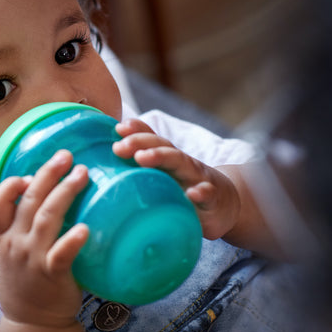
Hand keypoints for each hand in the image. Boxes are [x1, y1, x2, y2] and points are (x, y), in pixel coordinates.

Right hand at [0, 150, 88, 327]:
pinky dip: (72, 240)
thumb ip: (25, 233)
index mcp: (6, 239)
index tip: (27, 173)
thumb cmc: (30, 287)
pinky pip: (61, 254)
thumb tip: (51, 204)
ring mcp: (32, 259)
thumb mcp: (16, 258)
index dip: (9, 185)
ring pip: (46, 218)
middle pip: (28, 201)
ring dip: (64, 193)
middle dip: (47, 174)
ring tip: (82, 174)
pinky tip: (85, 228)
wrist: (32, 326)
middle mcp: (16, 244)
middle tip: (66, 155)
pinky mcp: (51, 275)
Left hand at [113, 118, 240, 239]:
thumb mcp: (164, 176)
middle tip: (119, 146)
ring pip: (181, 163)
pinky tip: (191, 193)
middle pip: (162, 146)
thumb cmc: (185, 187)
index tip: (118, 128)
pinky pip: (207, 193)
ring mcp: (198, 178)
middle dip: (140, 142)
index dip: (136, 130)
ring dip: (161, 157)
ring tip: (142, 156)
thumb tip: (107, 165)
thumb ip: (141, 169)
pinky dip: (200, 192)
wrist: (223, 204)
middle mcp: (181, 163)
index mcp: (167, 158)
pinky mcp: (212, 199)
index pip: (151, 139)